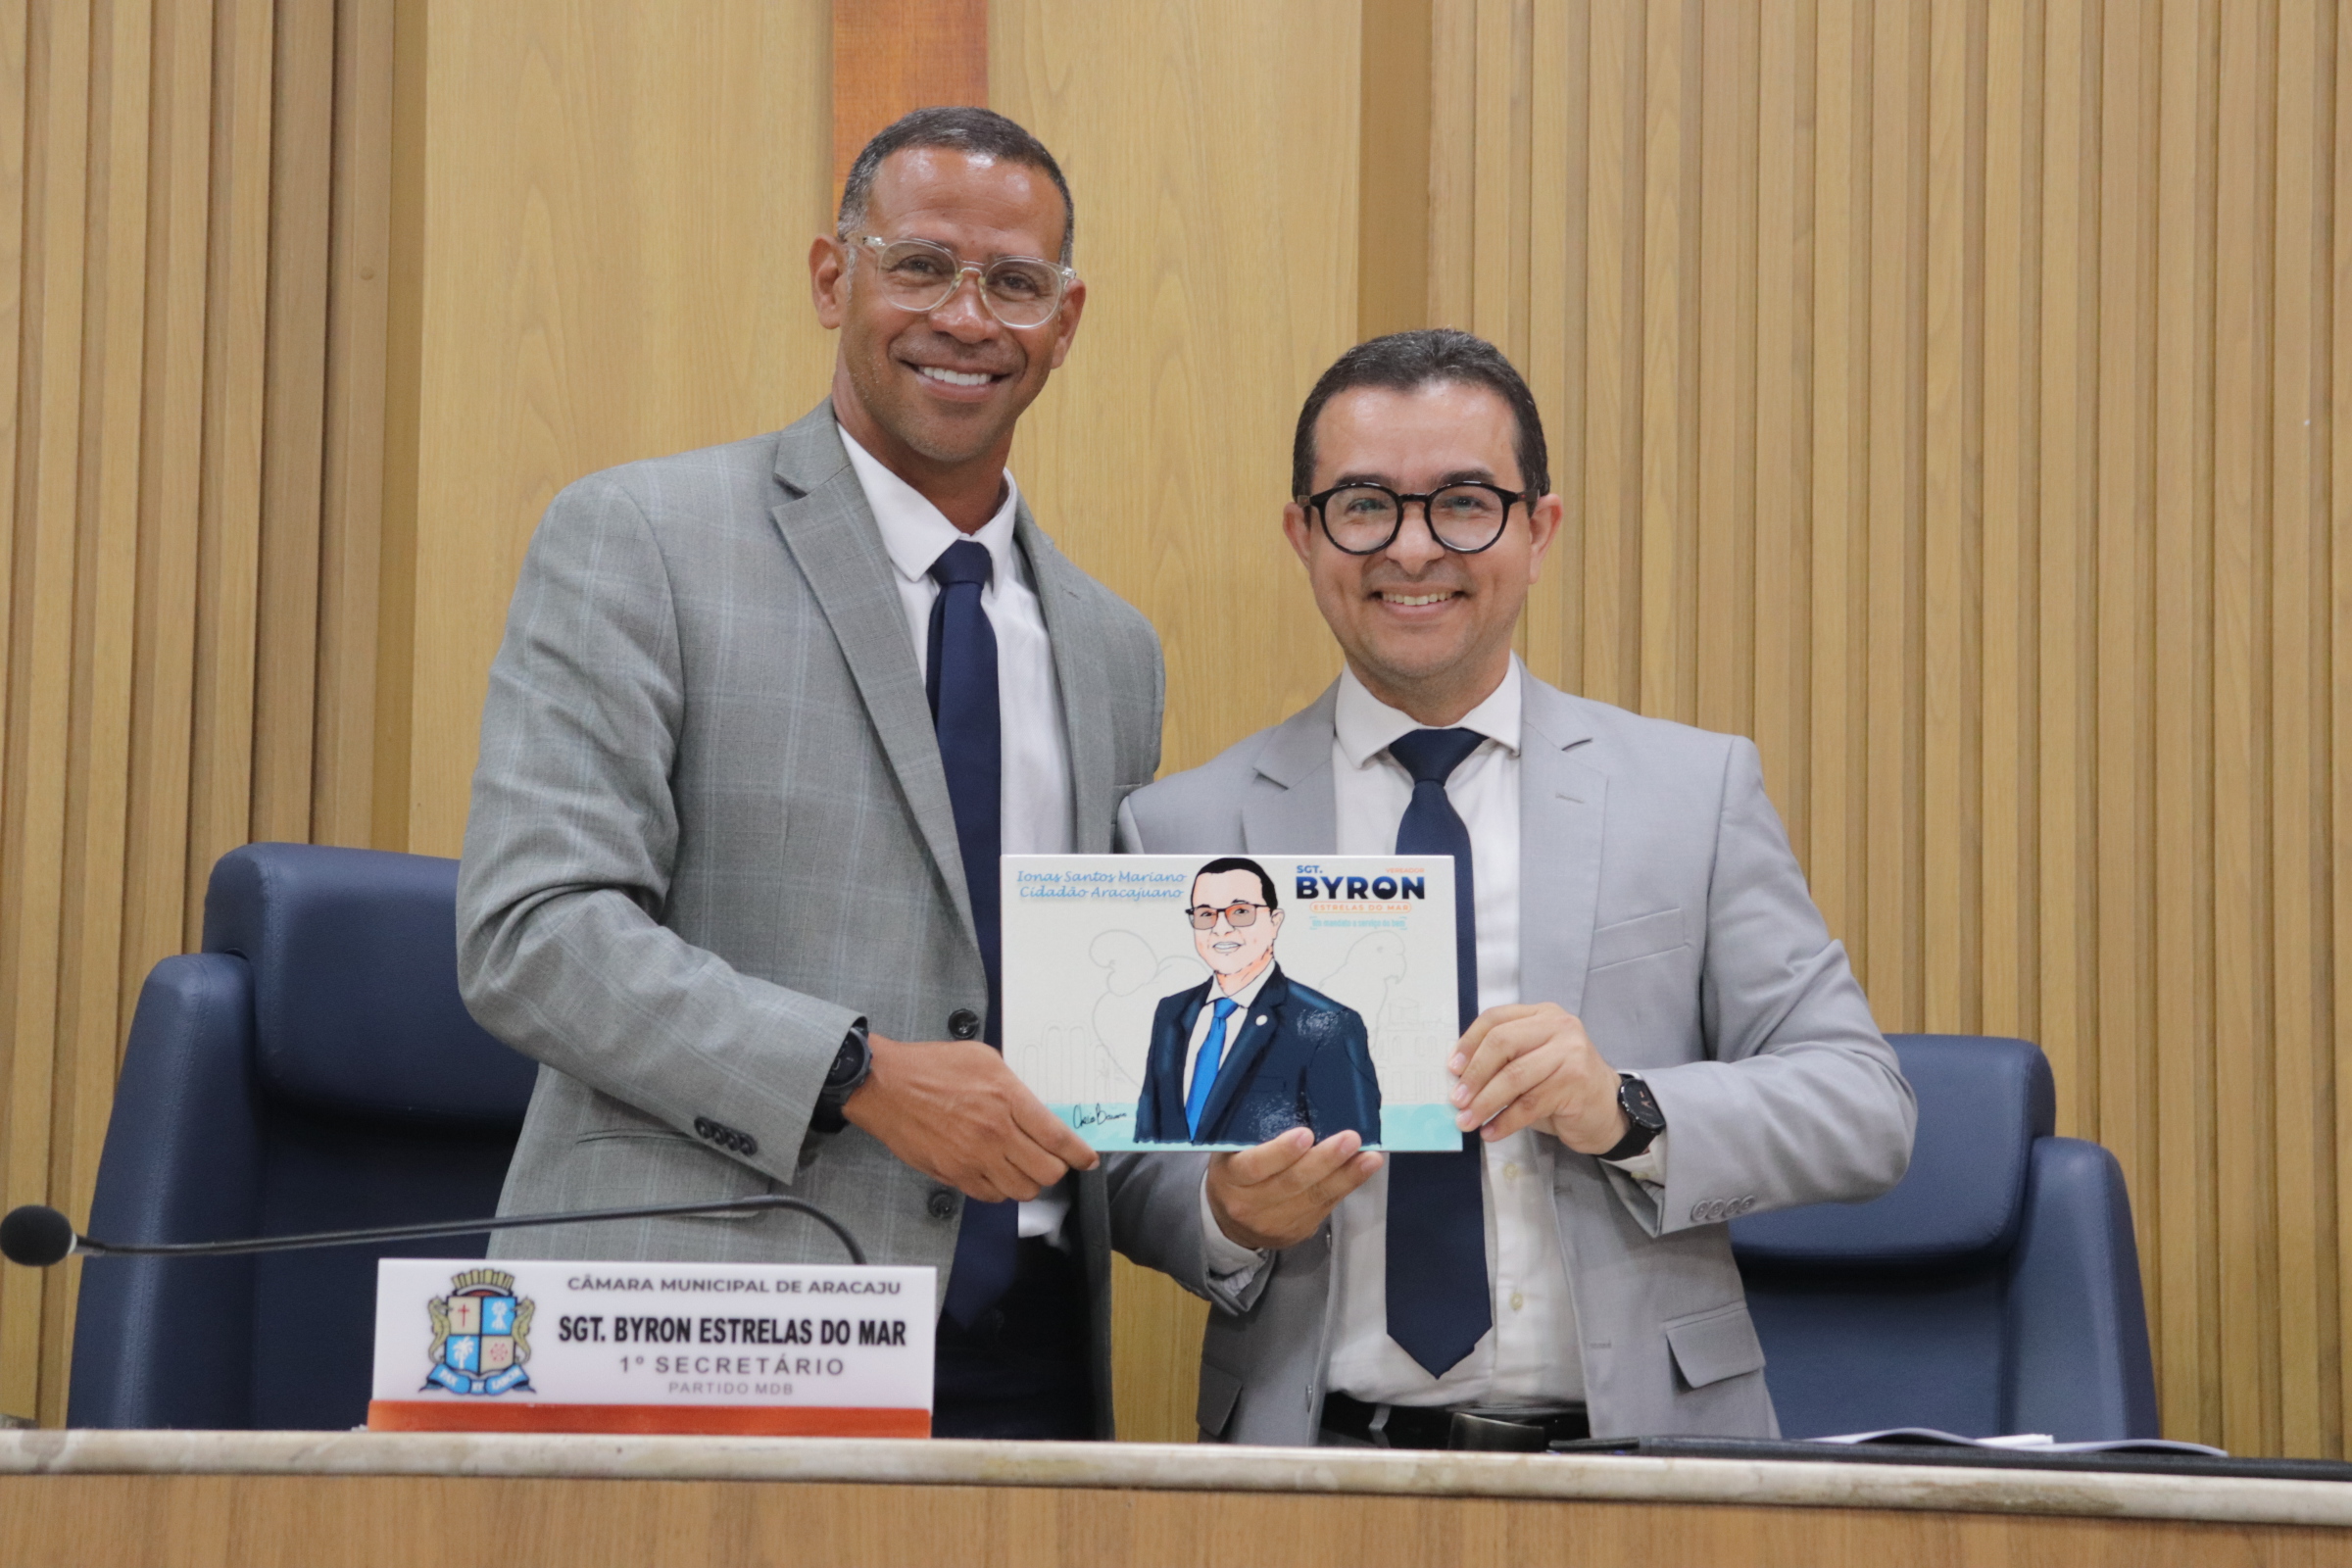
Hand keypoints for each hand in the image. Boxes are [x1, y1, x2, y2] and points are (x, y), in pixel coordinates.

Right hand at [841, 1034, 1097, 1201]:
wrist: (884, 1085)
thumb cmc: (931, 1066)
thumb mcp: (983, 1058)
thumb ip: (1013, 1087)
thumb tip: (1035, 1110)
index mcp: (1007, 1098)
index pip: (1057, 1137)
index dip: (1079, 1154)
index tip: (1087, 1159)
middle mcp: (995, 1132)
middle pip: (1046, 1171)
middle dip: (1055, 1169)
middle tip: (1049, 1159)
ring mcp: (974, 1158)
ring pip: (1022, 1190)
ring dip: (1027, 1181)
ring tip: (1021, 1166)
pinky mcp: (953, 1174)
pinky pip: (991, 1196)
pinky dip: (999, 1189)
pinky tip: (994, 1172)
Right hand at [1204, 1126, 1384, 1249]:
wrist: (1229, 1223)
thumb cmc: (1234, 1173)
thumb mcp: (1230, 1152)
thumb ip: (1251, 1135)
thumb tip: (1296, 1101)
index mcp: (1230, 1177)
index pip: (1255, 1165)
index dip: (1281, 1152)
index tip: (1306, 1134)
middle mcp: (1250, 1204)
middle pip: (1292, 1183)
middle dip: (1325, 1160)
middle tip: (1350, 1139)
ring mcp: (1274, 1222)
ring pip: (1314, 1198)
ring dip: (1346, 1176)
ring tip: (1369, 1157)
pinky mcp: (1297, 1232)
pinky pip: (1325, 1207)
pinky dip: (1346, 1186)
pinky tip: (1363, 1169)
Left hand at [1451, 1003, 1628, 1152]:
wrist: (1608, 1110)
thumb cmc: (1563, 1086)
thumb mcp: (1532, 1062)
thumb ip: (1504, 1060)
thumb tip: (1458, 1078)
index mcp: (1542, 1014)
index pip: (1496, 1019)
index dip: (1469, 1043)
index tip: (1452, 1069)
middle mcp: (1559, 1026)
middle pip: (1502, 1043)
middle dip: (1474, 1074)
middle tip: (1457, 1100)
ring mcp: (1570, 1052)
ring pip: (1514, 1076)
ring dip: (1485, 1102)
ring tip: (1467, 1121)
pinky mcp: (1575, 1082)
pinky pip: (1529, 1104)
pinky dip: (1505, 1121)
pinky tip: (1491, 1131)